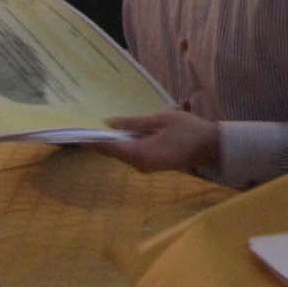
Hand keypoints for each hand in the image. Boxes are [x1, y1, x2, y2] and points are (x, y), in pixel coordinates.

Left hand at [96, 110, 218, 173]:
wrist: (212, 147)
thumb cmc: (188, 130)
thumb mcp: (161, 119)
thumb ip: (134, 123)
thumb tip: (109, 123)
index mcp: (140, 153)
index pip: (108, 147)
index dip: (91, 139)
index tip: (76, 131)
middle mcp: (139, 164)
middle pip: (113, 152)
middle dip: (99, 139)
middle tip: (86, 122)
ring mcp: (145, 167)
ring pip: (122, 153)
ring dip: (112, 142)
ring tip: (100, 124)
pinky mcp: (152, 165)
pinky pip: (132, 154)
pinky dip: (124, 145)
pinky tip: (122, 132)